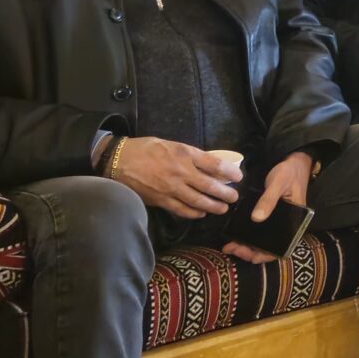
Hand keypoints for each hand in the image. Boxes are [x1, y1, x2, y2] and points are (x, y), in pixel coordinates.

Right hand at [109, 137, 241, 219]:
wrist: (119, 161)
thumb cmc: (146, 149)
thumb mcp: (172, 144)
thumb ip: (190, 155)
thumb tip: (209, 165)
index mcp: (184, 154)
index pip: (214, 164)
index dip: (229, 172)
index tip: (238, 177)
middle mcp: (180, 172)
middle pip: (209, 186)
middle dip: (225, 193)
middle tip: (234, 197)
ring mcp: (170, 188)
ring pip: (197, 201)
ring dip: (213, 206)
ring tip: (222, 208)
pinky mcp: (160, 200)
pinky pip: (181, 209)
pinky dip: (193, 213)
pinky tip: (201, 213)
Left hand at [222, 151, 311, 263]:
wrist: (293, 162)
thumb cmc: (289, 173)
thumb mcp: (278, 183)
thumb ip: (268, 200)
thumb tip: (256, 218)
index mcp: (294, 223)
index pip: (281, 247)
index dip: (263, 254)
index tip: (245, 253)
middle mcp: (286, 226)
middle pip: (269, 248)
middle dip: (249, 252)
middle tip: (230, 248)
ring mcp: (278, 222)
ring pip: (262, 242)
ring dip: (246, 247)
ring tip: (229, 245)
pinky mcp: (270, 216)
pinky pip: (259, 232)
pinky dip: (248, 237)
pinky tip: (235, 235)